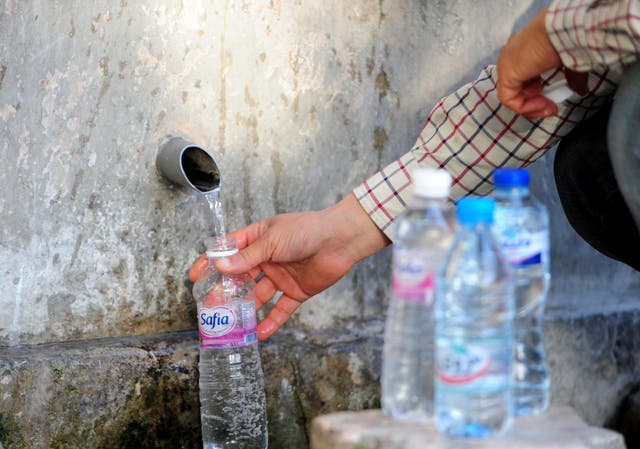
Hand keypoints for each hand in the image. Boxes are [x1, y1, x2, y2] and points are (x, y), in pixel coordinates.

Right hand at [189, 194, 389, 339]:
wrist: (340, 239)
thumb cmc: (306, 230)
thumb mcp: (272, 240)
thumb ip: (248, 257)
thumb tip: (221, 267)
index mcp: (259, 239)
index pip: (229, 251)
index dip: (211, 262)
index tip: (195, 275)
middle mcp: (268, 258)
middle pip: (241, 277)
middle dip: (225, 291)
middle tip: (209, 306)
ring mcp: (281, 275)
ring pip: (258, 295)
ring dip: (246, 309)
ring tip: (230, 324)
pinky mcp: (297, 290)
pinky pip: (281, 309)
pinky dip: (271, 321)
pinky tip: (259, 334)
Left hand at [497, 7, 586, 117]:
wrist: (564, 29)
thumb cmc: (568, 37)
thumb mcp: (570, 61)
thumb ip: (571, 77)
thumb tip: (580, 89)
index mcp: (525, 49)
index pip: (524, 78)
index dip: (537, 93)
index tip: (552, 100)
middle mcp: (512, 56)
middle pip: (517, 88)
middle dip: (534, 101)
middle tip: (551, 106)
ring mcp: (507, 64)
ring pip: (512, 95)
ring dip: (531, 106)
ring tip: (548, 106)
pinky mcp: (506, 74)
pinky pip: (509, 99)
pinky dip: (525, 107)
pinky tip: (542, 103)